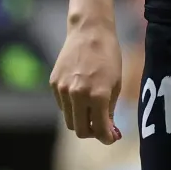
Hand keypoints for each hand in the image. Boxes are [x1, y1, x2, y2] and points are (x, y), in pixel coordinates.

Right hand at [49, 18, 124, 143]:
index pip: (99, 130)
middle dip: (92, 132)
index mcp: (97, 96)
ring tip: (92, 110)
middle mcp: (77, 95)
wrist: (89, 31)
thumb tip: (108, 132)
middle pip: (80, 130)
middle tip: (102, 126)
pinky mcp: (54, 83)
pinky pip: (62, 106)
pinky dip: (72, 107)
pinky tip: (81, 94)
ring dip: (81, 120)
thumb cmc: (109, 56)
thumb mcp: (116, 84)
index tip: (111, 138)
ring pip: (69, 120)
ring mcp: (62, 90)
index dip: (107, 138)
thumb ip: (110, 111)